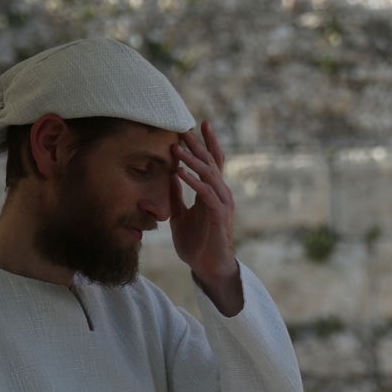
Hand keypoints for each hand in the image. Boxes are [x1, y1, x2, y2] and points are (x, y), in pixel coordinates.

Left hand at [170, 121, 242, 314]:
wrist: (209, 267)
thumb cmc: (196, 243)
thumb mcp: (180, 215)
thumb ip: (176, 196)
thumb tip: (170, 176)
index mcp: (213, 192)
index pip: (213, 162)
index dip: (207, 143)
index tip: (199, 124)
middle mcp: (221, 194)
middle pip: (212, 163)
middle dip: (198, 144)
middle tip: (184, 126)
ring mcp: (222, 204)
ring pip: (209, 175)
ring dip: (192, 160)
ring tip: (177, 147)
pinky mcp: (218, 216)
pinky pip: (205, 194)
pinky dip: (192, 182)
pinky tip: (179, 172)